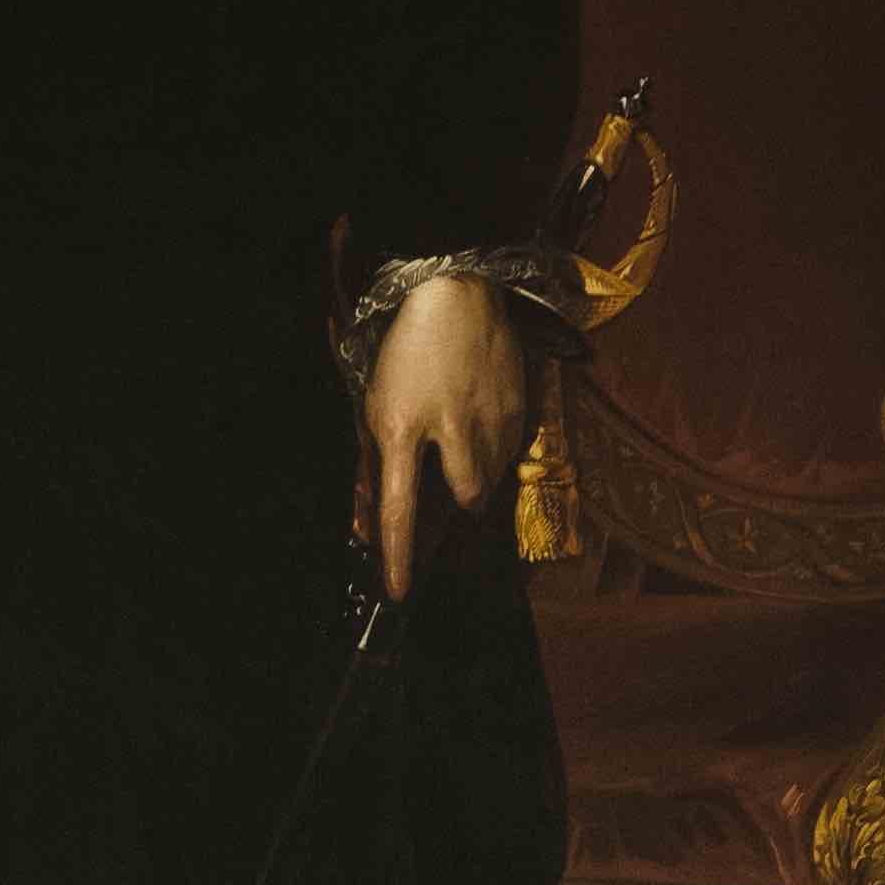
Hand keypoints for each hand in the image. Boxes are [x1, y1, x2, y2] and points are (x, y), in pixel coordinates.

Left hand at [363, 273, 532, 598]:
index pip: (398, 506)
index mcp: (401, 425)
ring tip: (462, 446)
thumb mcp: (375, 405)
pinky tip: (480, 422)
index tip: (398, 591)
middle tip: (446, 496)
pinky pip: (510, 452)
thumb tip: (366, 522)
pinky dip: (494, 453)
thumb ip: (372, 468)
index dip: (398, 554)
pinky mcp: (518, 407)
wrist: (457, 293)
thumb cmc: (406, 349)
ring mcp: (490, 417)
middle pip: (464, 499)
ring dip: (475, 480)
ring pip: (490, 479)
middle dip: (456, 509)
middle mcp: (450, 426)